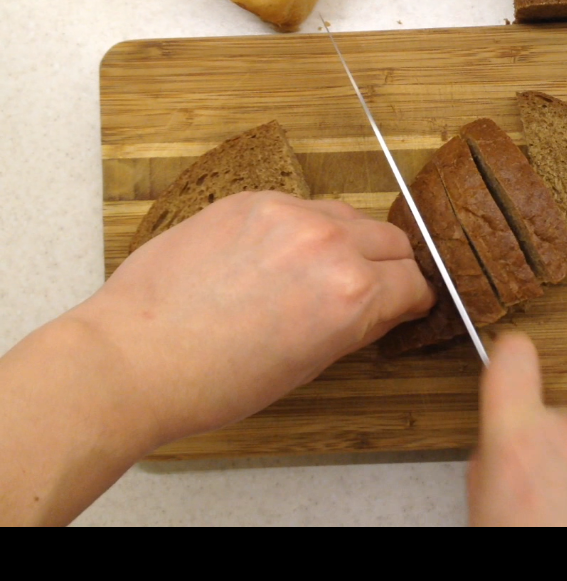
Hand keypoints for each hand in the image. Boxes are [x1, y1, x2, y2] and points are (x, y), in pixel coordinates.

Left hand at [70, 191, 433, 445]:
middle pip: (394, 240)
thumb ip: (356, 324)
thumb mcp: (309, 365)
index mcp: (352, 295)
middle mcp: (329, 244)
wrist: (135, 359)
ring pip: (350, 215)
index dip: (414, 300)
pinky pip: (302, 205)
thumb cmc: (215, 381)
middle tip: (372, 288)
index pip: (416, 281)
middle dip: (391, 267)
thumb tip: (383, 305)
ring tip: (321, 270)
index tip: (406, 305)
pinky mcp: (251, 199)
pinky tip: (278, 256)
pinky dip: (305, 227)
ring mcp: (287, 214)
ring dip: (351, 240)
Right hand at [468, 333, 566, 526]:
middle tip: (538, 507)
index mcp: (520, 441)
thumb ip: (491, 474)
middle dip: (546, 455)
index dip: (507, 360)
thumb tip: (501, 459)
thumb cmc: (531, 544)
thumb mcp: (483, 519)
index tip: (508, 361)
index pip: (511, 364)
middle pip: (552, 423)